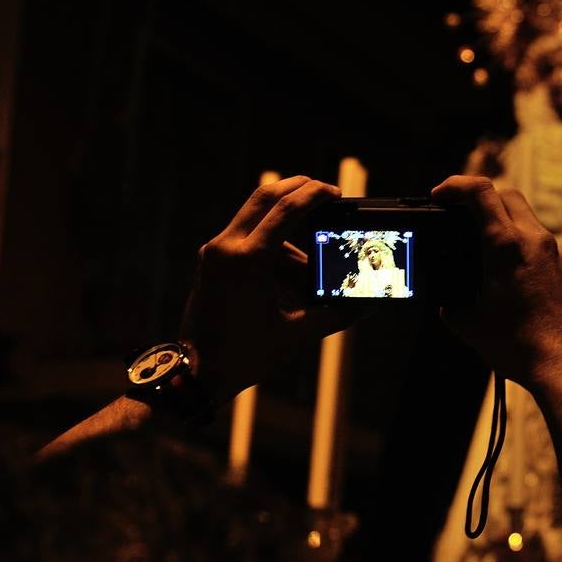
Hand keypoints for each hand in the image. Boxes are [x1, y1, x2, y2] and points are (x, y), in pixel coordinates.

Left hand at [180, 176, 360, 401]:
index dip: (314, 195)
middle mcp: (226, 247)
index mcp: (247, 260)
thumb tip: (365, 307)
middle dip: (297, 189)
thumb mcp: (295, 334)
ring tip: (311, 274)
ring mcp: (215, 251)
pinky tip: (290, 277)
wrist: (196, 372)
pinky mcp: (212, 260)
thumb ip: (333, 315)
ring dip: (288, 234)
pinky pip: (247, 239)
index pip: (285, 208)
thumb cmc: (243, 356)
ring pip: (258, 220)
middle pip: (265, 197)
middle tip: (324, 193)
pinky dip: (272, 247)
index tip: (335, 193)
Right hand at [431, 176, 561, 389]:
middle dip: (481, 198)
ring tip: (485, 250)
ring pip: (528, 220)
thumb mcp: (468, 323)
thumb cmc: (519, 346)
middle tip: (460, 214)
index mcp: (507, 245)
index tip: (441, 194)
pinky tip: (510, 277)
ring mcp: (557, 254)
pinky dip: (522, 248)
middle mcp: (536, 241)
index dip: (455, 185)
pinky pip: (542, 246)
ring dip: (504, 224)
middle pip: (508, 195)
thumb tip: (449, 303)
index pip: (480, 192)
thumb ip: (452, 304)